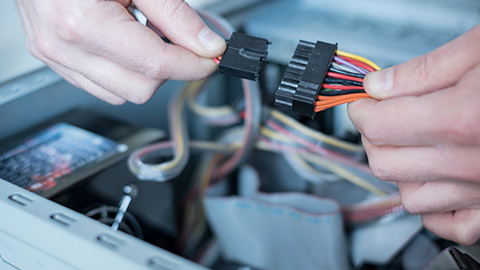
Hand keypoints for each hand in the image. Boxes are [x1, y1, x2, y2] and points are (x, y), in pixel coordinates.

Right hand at [16, 0, 225, 103]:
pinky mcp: (53, 60)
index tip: (211, 58)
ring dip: (145, 72)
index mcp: (83, 22)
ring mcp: (55, 56)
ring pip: (122, 93)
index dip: (193, 65)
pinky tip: (124, 43)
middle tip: (179, 41)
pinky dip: (123, 72)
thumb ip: (176, 14)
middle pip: (141, 89)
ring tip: (142, 33)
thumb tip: (206, 43)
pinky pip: (101, 86)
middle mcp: (63, 47)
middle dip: (169, 69)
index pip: (155, 65)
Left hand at [348, 25, 479, 244]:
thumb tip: (379, 85)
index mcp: (462, 119)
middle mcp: (473, 164)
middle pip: (385, 163)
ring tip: (408, 143)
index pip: (377, 125)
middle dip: (373, 136)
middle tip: (382, 116)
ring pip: (409, 197)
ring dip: (398, 169)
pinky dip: (432, 208)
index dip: (361, 109)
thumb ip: (422, 71)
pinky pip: (449, 225)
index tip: (364, 100)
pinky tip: (435, 181)